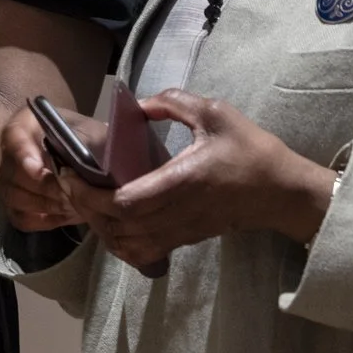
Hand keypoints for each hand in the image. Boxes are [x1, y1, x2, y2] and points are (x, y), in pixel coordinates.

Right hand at [0, 102, 89, 233]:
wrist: (95, 160)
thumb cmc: (93, 143)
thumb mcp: (95, 135)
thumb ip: (86, 143)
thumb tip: (83, 160)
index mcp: (27, 123)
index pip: (13, 136)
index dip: (23, 154)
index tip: (40, 171)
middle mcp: (12, 150)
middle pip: (12, 171)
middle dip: (42, 187)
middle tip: (69, 195)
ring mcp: (11, 179)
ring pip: (12, 196)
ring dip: (43, 205)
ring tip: (71, 207)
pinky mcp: (16, 203)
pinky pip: (19, 217)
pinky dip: (41, 220)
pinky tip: (63, 216)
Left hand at [63, 89, 333, 269]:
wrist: (283, 193)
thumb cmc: (251, 151)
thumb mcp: (216, 113)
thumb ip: (174, 101)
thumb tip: (137, 104)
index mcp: (182, 181)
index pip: (125, 201)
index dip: (91, 194)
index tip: (71, 174)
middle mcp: (178, 212)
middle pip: (118, 226)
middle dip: (87, 209)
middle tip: (70, 184)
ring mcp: (181, 231)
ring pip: (128, 245)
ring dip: (102, 228)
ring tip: (88, 201)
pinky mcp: (186, 239)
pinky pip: (144, 251)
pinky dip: (120, 242)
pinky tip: (112, 219)